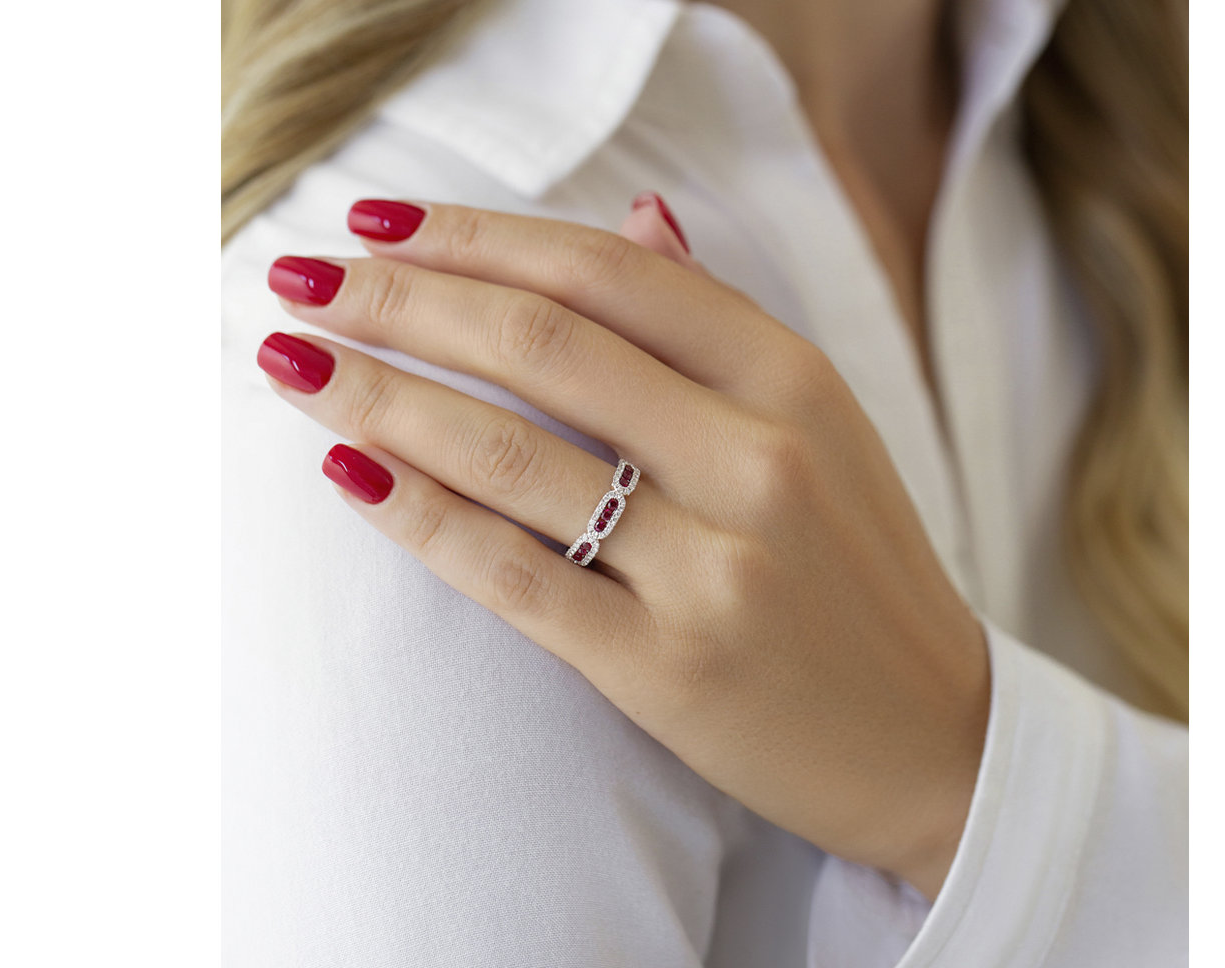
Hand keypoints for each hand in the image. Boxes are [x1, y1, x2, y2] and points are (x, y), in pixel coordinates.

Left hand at [256, 197, 989, 897]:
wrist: (934, 741)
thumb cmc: (858, 571)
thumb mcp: (824, 425)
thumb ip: (724, 323)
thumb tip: (636, 213)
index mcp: (794, 380)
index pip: (606, 271)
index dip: (474, 236)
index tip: (377, 221)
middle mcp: (756, 459)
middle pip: (540, 343)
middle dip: (398, 299)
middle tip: (300, 278)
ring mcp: (712, 567)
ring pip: (510, 454)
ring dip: (379, 395)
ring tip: (291, 360)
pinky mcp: (665, 668)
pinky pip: (514, 576)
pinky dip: (419, 517)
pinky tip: (346, 472)